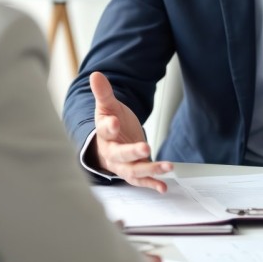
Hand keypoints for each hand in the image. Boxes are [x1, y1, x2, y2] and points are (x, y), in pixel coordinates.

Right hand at [87, 72, 172, 191]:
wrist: (109, 142)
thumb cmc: (110, 123)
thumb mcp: (107, 106)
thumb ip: (104, 93)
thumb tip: (96, 74)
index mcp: (104, 133)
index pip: (104, 129)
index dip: (109, 126)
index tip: (114, 122)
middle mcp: (112, 152)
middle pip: (120, 154)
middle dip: (132, 152)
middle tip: (145, 147)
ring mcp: (123, 164)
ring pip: (133, 170)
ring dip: (150, 170)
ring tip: (166, 167)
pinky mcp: (133, 170)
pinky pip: (141, 180)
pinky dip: (152, 183)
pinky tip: (163, 187)